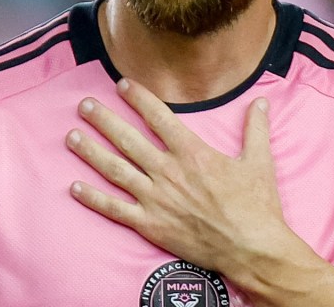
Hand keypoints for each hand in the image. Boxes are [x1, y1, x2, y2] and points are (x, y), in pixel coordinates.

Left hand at [65, 78, 294, 274]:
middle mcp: (168, 172)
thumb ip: (256, 128)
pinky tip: (74, 188)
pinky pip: (115, 209)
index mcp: (192, 153)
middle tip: (83, 105)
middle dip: (103, 120)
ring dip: (91, 152)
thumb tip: (261, 102)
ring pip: (115, 170)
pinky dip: (94, 198)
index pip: (158, 117)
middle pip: (128, 139)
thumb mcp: (259, 161)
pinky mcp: (150, 224)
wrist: (251, 249)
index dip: (138, 98)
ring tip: (72, 136)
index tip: (121, 85)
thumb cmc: (256, 206)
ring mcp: (156, 199)